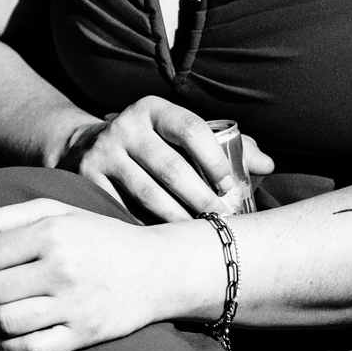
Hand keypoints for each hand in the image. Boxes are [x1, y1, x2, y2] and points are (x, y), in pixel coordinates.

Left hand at [0, 198, 182, 350]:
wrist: (158, 269)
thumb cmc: (98, 237)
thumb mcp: (55, 212)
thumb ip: (1, 219)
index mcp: (51, 234)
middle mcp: (62, 269)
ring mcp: (74, 306)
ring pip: (4, 323)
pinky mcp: (83, 335)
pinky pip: (30, 350)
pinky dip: (6, 348)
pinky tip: (3, 337)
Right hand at [63, 97, 273, 222]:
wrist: (85, 147)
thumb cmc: (152, 145)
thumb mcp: (181, 135)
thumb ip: (227, 145)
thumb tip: (266, 165)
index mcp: (154, 109)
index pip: (190, 129)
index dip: (214, 160)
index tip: (231, 188)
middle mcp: (125, 126)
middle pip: (171, 167)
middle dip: (202, 199)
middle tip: (223, 221)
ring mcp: (103, 153)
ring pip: (147, 193)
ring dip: (178, 219)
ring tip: (200, 235)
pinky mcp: (86, 180)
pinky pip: (122, 209)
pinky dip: (146, 227)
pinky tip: (165, 241)